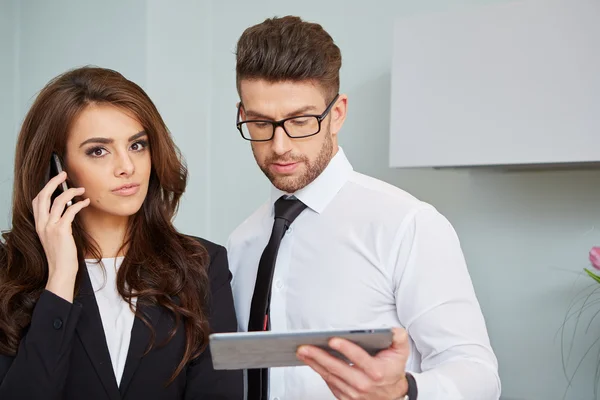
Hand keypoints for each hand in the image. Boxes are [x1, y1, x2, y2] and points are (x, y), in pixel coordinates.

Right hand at [32, 171, 89, 301]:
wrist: (61, 271)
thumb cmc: (62, 255)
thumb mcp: (55, 237)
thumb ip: (57, 224)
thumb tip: (68, 210)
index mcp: (39, 225)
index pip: (37, 201)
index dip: (46, 188)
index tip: (56, 180)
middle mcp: (42, 224)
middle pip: (43, 196)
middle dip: (53, 182)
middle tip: (64, 174)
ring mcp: (50, 227)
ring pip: (57, 201)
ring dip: (71, 192)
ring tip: (81, 189)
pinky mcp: (61, 231)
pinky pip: (70, 211)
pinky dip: (79, 204)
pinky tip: (86, 202)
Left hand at [297, 328, 409, 399]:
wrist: (392, 394)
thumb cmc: (392, 369)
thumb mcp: (401, 352)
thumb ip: (398, 338)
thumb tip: (392, 330)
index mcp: (376, 372)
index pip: (359, 358)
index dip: (346, 348)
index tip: (333, 339)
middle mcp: (363, 384)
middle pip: (337, 368)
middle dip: (319, 356)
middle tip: (306, 346)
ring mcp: (353, 393)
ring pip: (330, 376)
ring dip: (314, 363)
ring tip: (303, 351)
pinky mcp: (345, 397)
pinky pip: (329, 383)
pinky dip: (319, 371)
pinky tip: (311, 360)